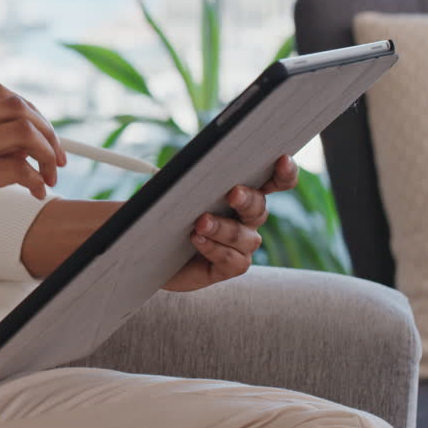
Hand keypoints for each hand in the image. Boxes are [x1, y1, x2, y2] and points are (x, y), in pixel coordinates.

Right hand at [0, 83, 65, 270]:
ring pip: (24, 132)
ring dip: (47, 155)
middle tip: (56, 158)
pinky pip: (20, 168)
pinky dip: (36, 181)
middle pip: (16, 106)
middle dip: (46, 132)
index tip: (42, 136)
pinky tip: (34, 193)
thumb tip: (27, 136)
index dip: (30, 112)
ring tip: (47, 178)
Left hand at [162, 154, 298, 291]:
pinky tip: (197, 239)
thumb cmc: (160, 213)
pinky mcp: (227, 268)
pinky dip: (215, 249)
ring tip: (200, 222)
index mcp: (238, 194)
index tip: (282, 159)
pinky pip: (234, 260)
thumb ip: (182, 177)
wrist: (145, 251)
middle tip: (232, 193)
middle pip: (259, 208)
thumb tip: (189, 163)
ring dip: (224, 228)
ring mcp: (240, 246)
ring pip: (247, 237)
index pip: (271, 182)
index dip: (283, 173)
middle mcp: (245, 219)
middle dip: (248, 200)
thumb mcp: (167, 190)